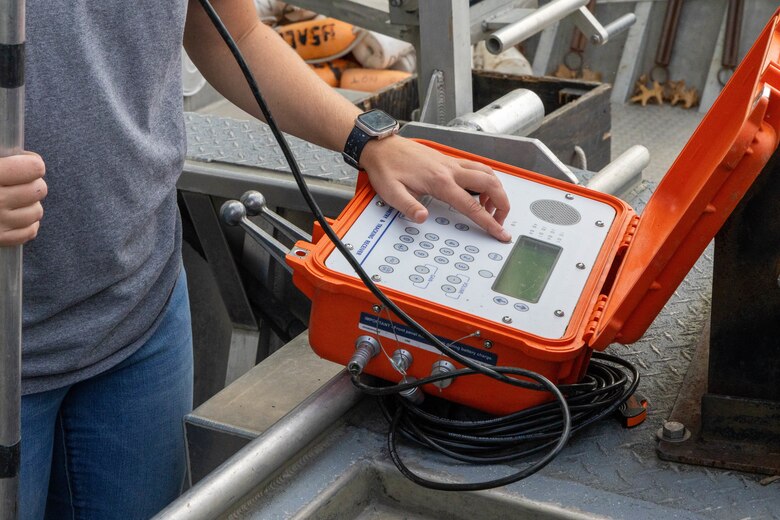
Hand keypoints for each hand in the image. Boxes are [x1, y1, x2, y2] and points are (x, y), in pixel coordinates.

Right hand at [0, 152, 46, 245]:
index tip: (24, 164)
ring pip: (37, 211)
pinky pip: (30, 231)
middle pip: (39, 189)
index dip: (31, 164)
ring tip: (13, 200)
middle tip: (18, 183)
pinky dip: (26, 224)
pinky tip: (13, 216)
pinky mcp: (0, 239)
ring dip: (29, 204)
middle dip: (32, 184)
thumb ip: (7, 161)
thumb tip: (34, 161)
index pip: (35, 168)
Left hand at [360, 136, 510, 241]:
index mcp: (439, 182)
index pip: (472, 206)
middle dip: (502, 203)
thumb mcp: (391, 192)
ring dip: (496, 190)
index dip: (489, 222)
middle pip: (490, 184)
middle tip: (500, 220)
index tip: (500, 232)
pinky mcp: (448, 160)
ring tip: (490, 207)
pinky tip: (477, 190)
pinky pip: (476, 167)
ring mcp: (451, 163)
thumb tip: (422, 218)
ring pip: (487, 172)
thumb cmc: (385, 168)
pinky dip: (486, 179)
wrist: (381, 147)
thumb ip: (408, 206)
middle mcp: (450, 170)